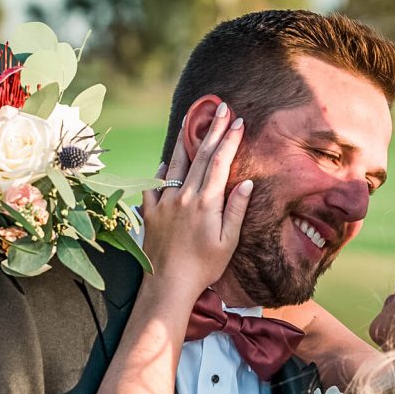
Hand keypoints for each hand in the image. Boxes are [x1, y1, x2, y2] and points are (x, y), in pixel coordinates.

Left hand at [140, 105, 252, 301]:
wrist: (168, 285)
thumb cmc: (203, 268)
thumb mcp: (228, 242)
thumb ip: (236, 210)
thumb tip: (245, 183)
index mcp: (205, 202)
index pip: (220, 162)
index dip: (230, 139)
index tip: (237, 121)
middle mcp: (183, 196)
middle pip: (200, 156)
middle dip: (213, 130)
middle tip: (222, 108)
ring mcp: (164, 201)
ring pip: (174, 163)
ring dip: (185, 140)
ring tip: (191, 120)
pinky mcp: (150, 211)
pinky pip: (153, 184)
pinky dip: (160, 171)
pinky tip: (164, 164)